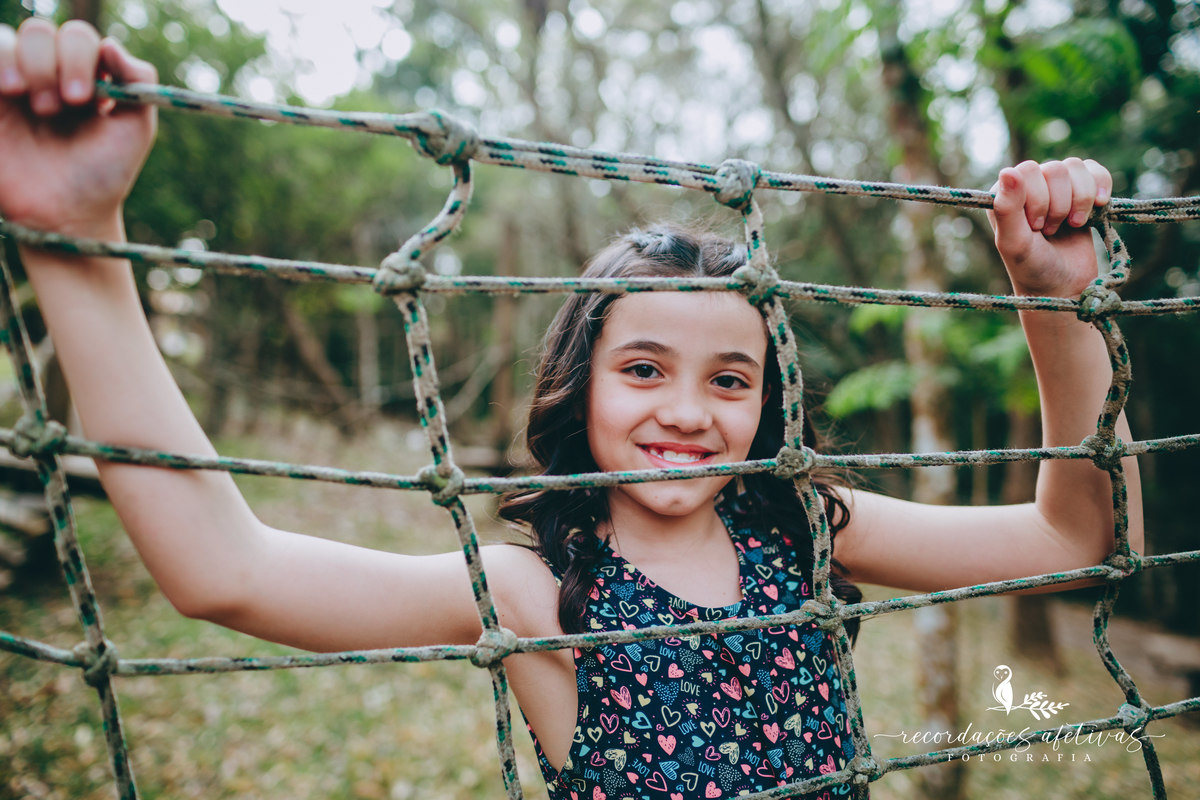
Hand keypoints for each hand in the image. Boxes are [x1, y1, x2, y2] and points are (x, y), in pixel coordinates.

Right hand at [0, 18, 156, 236]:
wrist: (66, 214)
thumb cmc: (104, 174)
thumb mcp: (136, 128)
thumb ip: (138, 81)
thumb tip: (110, 43)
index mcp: (86, 77)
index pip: (79, 38)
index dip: (80, 57)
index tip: (84, 100)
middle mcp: (49, 76)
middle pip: (42, 32)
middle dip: (52, 62)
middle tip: (61, 107)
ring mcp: (15, 87)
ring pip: (8, 39)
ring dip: (26, 64)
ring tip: (36, 105)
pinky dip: (0, 63)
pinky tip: (9, 91)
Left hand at [987, 158, 1112, 297]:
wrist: (1064, 286)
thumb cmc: (1033, 267)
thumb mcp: (1014, 243)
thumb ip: (1007, 209)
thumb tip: (1008, 170)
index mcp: (1004, 193)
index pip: (1027, 171)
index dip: (1038, 200)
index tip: (1036, 228)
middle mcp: (1028, 185)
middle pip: (1055, 169)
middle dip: (1059, 205)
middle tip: (1050, 230)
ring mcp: (1055, 186)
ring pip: (1075, 167)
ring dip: (1079, 200)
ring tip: (1071, 225)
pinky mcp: (1081, 190)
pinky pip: (1095, 170)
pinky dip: (1100, 185)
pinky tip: (1098, 206)